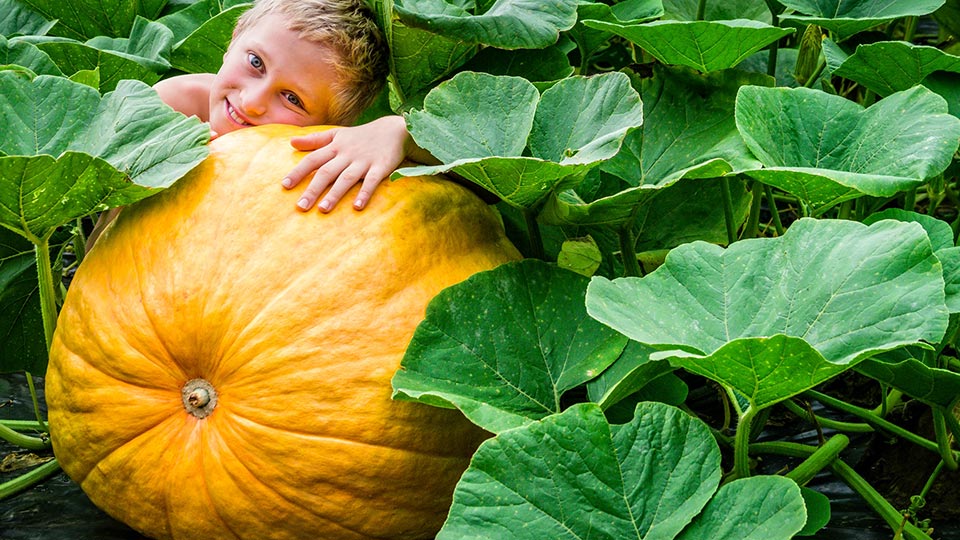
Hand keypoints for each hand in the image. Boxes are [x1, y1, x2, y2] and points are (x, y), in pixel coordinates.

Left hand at [281, 116, 411, 211]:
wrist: (394, 130)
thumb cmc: (362, 136)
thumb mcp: (337, 134)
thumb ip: (315, 140)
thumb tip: (291, 142)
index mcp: (335, 147)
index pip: (313, 160)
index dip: (298, 172)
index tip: (285, 186)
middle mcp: (347, 154)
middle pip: (326, 172)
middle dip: (312, 189)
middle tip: (300, 207)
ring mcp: (364, 161)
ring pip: (346, 178)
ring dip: (335, 194)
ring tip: (323, 209)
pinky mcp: (380, 167)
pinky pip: (371, 181)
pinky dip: (364, 193)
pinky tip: (357, 207)